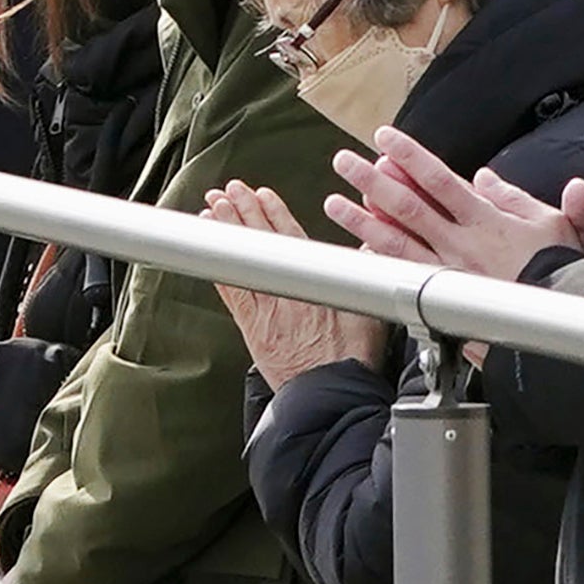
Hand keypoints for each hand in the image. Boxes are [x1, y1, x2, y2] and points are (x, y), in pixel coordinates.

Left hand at [203, 180, 387, 383]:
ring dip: (227, 231)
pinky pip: (231, 288)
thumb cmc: (352, 359)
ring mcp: (266, 308)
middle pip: (262, 241)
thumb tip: (372, 251)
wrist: (331, 394)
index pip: (290, 237)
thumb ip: (365, 279)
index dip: (274, 212)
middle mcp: (287, 290)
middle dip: (245, 211)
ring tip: (214, 207)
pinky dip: (219, 264)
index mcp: (316, 282)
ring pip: (243, 260)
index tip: (263, 194)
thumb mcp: (371, 313)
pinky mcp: (252, 327)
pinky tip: (211, 249)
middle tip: (231, 190)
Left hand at [327, 128, 583, 287]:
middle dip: (372, 179)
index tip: (384, 138)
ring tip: (335, 203)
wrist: (564, 322)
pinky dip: (381, 262)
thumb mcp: (560, 225)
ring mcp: (449, 273)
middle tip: (344, 161)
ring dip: (363, 220)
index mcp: (487, 220)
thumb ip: (520, 198)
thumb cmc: (564, 275)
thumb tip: (489, 177)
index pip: (439, 178)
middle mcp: (461, 243)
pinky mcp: (446, 301)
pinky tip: (359, 251)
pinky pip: (406, 277)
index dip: (409, 155)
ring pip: (397, 241)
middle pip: (408, 205)